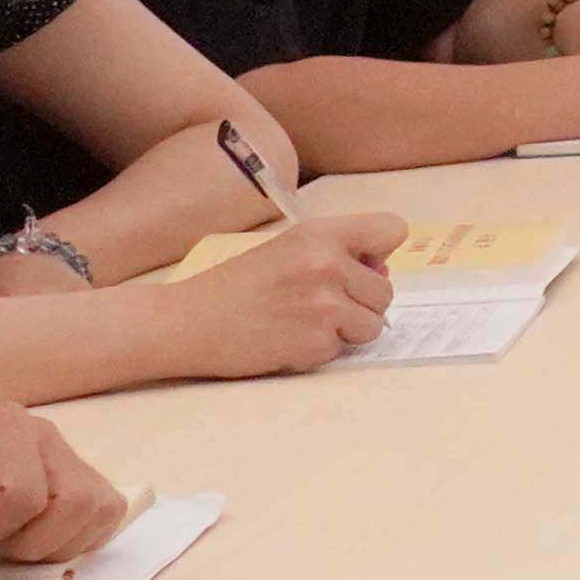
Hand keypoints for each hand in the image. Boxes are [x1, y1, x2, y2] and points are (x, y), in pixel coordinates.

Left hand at [0, 405, 116, 564]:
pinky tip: (34, 539)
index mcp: (4, 425)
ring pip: (98, 512)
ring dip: (54, 544)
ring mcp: (66, 459)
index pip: (29, 494)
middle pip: (77, 503)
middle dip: (32, 540)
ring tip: (9, 540)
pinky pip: (104, 518)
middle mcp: (45, 437)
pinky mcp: (77, 483)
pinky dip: (74, 540)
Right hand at [167, 212, 401, 378]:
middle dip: (360, 302)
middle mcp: (328, 264)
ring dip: (347, 329)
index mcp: (319, 234)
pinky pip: (345, 349)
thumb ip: (334, 253)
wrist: (188, 322)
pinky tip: (290, 338)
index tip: (362, 265)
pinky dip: (323, 349)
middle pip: (386, 289)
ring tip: (304, 322)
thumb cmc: (234, 286)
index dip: (381, 252)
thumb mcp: (286, 249)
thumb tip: (381, 270)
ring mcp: (326, 305)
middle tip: (318, 304)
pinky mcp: (318, 342)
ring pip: (373, 323)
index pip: (392, 229)